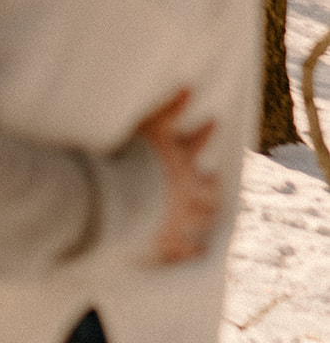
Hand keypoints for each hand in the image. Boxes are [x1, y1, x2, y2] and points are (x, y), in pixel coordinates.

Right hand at [137, 90, 218, 263]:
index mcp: (180, 162)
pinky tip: (200, 256)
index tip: (215, 121)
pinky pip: (184, 252)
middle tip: (218, 185)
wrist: (124, 200)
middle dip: (213, 186)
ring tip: (214, 222)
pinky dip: (193, 253)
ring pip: (201, 220)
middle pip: (207, 189)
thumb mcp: (150, 129)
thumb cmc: (135, 159)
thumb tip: (190, 86)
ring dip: (208, 218)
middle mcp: (187, 192)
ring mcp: (179, 220)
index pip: (196, 141)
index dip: (205, 130)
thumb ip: (169, 108)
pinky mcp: (167, 243)